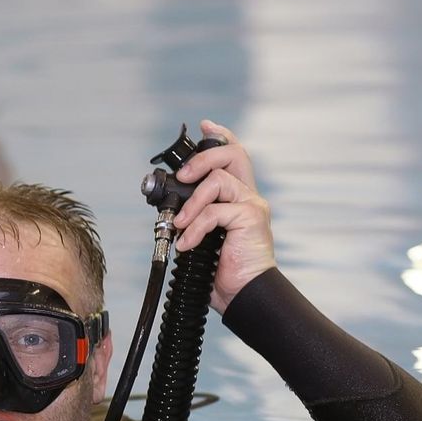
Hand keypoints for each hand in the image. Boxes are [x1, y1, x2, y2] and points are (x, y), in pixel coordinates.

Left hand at [172, 120, 276, 312]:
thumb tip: (169, 209)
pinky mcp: (250, 218)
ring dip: (191, 202)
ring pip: (218, 180)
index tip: (205, 125)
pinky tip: (187, 243)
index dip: (221, 136)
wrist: (244, 295)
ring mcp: (252, 206)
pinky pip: (215, 211)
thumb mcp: (203, 238)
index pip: (235, 156)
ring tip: (179, 225)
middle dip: (202, 157)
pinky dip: (195, 227)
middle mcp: (248, 197)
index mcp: (238, 198)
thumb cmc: (223, 272)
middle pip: (233, 153)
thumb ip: (195, 217)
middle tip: (182, 177)